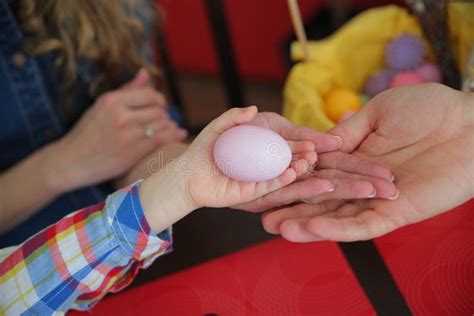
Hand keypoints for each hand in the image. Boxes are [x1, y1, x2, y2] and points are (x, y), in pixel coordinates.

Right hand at [52, 69, 186, 191]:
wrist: (71, 162)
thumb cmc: (87, 132)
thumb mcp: (101, 106)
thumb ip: (126, 90)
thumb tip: (146, 73)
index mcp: (111, 101)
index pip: (149, 94)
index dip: (159, 99)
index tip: (160, 105)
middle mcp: (120, 116)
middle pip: (158, 110)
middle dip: (163, 114)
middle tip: (163, 119)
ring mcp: (128, 135)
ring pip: (162, 124)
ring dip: (168, 125)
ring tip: (168, 127)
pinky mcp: (134, 152)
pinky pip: (161, 139)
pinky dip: (173, 135)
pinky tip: (179, 133)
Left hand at [139, 106, 315, 232]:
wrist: (187, 174)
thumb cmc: (202, 150)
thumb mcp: (218, 128)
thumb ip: (234, 117)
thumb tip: (253, 109)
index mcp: (257, 147)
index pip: (283, 142)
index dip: (300, 140)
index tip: (315, 137)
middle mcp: (261, 164)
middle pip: (287, 158)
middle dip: (304, 155)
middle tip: (317, 151)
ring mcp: (258, 178)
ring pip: (282, 173)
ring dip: (298, 167)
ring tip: (309, 161)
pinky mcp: (252, 193)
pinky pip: (270, 185)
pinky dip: (282, 179)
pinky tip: (293, 172)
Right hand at [263, 83, 473, 241]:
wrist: (470, 122)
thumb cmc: (429, 109)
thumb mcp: (379, 111)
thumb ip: (348, 129)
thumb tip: (319, 143)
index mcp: (356, 158)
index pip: (319, 173)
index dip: (294, 182)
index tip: (267, 186)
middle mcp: (363, 183)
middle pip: (323, 201)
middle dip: (293, 209)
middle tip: (264, 218)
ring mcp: (379, 201)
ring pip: (338, 218)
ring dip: (309, 224)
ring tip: (278, 228)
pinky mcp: (398, 214)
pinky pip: (364, 225)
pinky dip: (339, 229)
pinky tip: (314, 228)